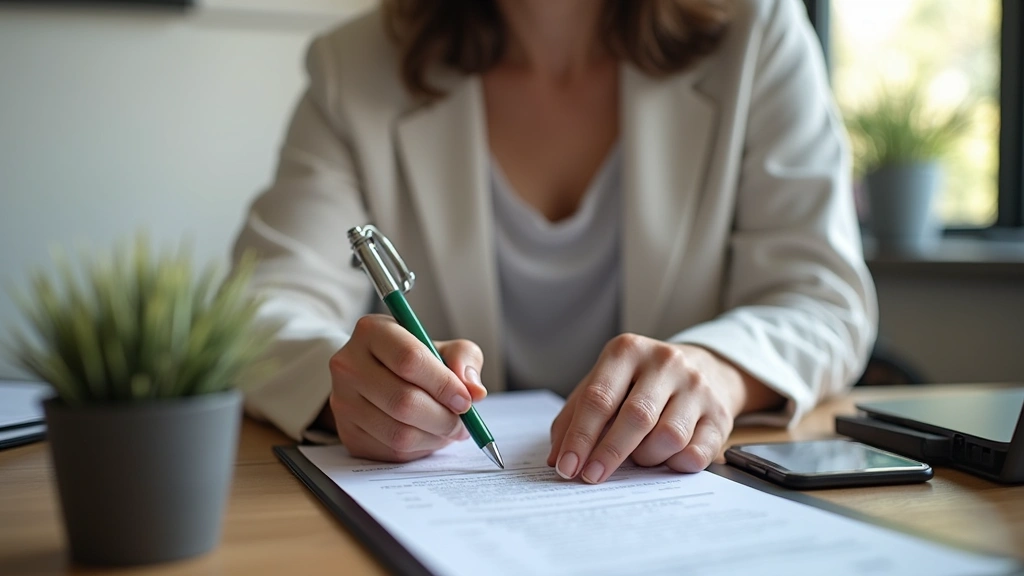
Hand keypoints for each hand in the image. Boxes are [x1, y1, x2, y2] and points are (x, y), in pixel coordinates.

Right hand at [327, 314, 486, 461]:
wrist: (377, 377)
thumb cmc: (416, 360)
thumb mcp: (443, 347)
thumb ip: (464, 359)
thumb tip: (475, 390)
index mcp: (372, 331)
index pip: (409, 359)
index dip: (443, 384)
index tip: (465, 399)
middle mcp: (348, 365)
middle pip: (403, 401)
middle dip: (443, 418)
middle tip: (463, 422)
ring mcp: (343, 402)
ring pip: (398, 433)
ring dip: (434, 437)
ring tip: (449, 429)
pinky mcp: (347, 433)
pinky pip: (391, 452)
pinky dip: (420, 449)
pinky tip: (428, 435)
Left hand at [547, 334, 780, 483]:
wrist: (703, 368)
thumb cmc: (640, 382)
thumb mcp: (604, 383)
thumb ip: (576, 415)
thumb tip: (558, 458)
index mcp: (628, 351)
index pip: (599, 398)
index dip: (580, 436)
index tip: (567, 466)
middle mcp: (665, 363)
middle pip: (635, 417)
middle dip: (609, 453)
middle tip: (592, 476)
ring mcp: (697, 387)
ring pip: (668, 437)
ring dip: (647, 458)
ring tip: (639, 456)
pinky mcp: (720, 414)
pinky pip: (697, 453)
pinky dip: (676, 464)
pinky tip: (667, 460)